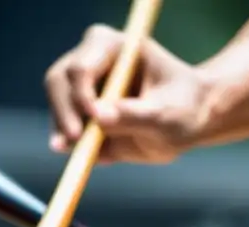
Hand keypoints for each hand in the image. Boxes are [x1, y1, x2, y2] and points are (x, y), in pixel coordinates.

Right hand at [44, 24, 211, 163]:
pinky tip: (104, 158)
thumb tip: (99, 118)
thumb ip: (134, 115)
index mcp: (112, 47)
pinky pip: (68, 136)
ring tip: (91, 155)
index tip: (94, 118)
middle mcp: (91, 63)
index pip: (81, 66)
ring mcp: (83, 91)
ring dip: (66, 135)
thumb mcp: (167, 114)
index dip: (81, 93)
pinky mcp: (82, 119)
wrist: (189, 123)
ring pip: (59, 111)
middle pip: (58, 83)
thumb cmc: (184, 107)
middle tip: (75, 142)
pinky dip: (78, 150)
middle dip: (63, 113)